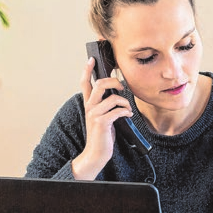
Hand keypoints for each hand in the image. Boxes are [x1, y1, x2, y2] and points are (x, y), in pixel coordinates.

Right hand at [71, 57, 133, 179]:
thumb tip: (118, 94)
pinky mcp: (102, 123)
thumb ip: (106, 105)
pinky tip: (127, 115)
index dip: (87, 70)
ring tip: (127, 108)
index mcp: (89, 104)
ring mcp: (95, 115)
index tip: (91, 59)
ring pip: (113, 98)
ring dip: (125, 102)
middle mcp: (89, 107)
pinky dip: (126, 111)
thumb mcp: (102, 117)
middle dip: (114, 81)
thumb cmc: (102, 135)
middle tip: (122, 87)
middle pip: (100, 84)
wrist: (96, 153)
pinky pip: (118, 111)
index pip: (84, 83)